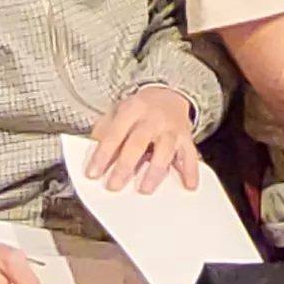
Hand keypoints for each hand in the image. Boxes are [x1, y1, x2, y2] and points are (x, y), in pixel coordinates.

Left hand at [83, 84, 199, 194]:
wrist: (169, 94)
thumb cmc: (140, 109)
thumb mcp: (118, 111)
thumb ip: (105, 130)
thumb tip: (93, 154)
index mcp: (132, 110)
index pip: (114, 134)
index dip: (102, 155)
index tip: (93, 174)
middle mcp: (152, 119)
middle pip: (138, 143)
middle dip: (125, 166)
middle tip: (114, 186)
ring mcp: (171, 128)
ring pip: (164, 150)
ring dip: (155, 171)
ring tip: (145, 189)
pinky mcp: (186, 138)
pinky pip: (190, 155)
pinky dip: (191, 171)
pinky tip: (189, 186)